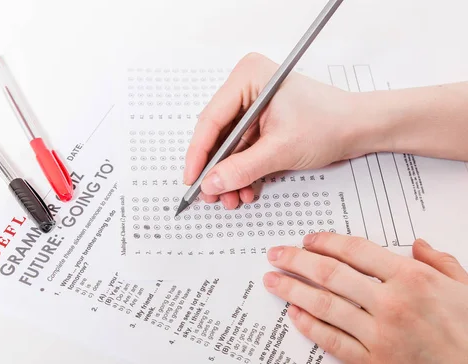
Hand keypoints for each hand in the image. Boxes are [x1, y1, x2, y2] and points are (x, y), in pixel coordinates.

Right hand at [184, 53, 375, 208]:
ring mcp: (253, 106)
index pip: (211, 119)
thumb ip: (242, 168)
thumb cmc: (331, 123)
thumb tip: (211, 183)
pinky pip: (241, 150)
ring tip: (232, 198)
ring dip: (229, 174)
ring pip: (228, 146)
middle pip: (216, 134)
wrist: (360, 129)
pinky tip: (245, 189)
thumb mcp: (281, 149)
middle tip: (211, 194)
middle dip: (216, 168)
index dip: (198, 153)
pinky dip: (242, 171)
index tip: (192, 179)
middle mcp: (247, 88)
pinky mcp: (260, 122)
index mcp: (248, 77)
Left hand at [263, 233, 467, 362]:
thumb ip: (438, 262)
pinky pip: (332, 340)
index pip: (356, 251)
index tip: (308, 239)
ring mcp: (379, 335)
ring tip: (273, 280)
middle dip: (297, 261)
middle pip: (331, 274)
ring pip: (324, 305)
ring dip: (293, 290)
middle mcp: (391, 304)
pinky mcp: (373, 361)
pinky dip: (309, 326)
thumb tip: (418, 244)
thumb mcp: (463, 287)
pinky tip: (294, 314)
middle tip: (276, 254)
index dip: (326, 241)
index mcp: (412, 279)